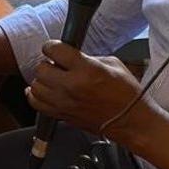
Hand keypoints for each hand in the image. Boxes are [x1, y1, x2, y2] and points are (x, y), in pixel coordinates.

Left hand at [25, 40, 157, 143]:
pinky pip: (37, 104)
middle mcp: (72, 87)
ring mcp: (65, 103)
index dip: (52, 46)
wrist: (132, 122)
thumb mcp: (113, 64)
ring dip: (42, 80)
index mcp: (87, 70)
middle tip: (56, 65)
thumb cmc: (128, 95)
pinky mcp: (63, 116)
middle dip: (47, 63)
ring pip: (36, 87)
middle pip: (41, 69)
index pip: (54, 50)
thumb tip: (72, 55)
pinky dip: (36, 96)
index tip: (55, 48)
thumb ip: (88, 57)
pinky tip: (43, 91)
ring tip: (52, 79)